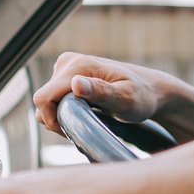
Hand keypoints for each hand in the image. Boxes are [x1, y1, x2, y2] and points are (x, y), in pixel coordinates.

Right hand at [31, 53, 174, 135]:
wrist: (151, 90)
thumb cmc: (142, 97)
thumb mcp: (126, 99)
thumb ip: (101, 92)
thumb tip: (75, 84)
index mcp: (79, 66)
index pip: (43, 98)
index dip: (52, 120)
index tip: (73, 131)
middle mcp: (68, 62)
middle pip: (42, 100)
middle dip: (57, 119)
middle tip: (85, 126)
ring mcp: (67, 66)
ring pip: (46, 100)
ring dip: (60, 116)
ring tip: (87, 120)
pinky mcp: (67, 74)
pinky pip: (53, 98)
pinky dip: (63, 110)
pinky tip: (83, 114)